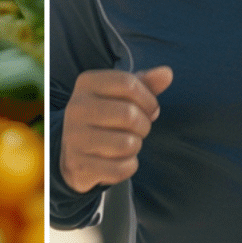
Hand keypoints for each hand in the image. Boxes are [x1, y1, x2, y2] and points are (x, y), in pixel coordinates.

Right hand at [59, 66, 172, 193]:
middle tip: (137, 130)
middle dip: (144, 126)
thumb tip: (167, 73)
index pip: (128, 83)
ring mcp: (74, 137)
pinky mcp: (78, 164)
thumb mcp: (121, 96)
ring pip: (127, 144)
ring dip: (135, 147)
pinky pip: (120, 169)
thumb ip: (145, 84)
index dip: (148, 99)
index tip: (149, 109)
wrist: (74, 152)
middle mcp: (76, 107)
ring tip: (125, 144)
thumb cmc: (105, 117)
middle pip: (129, 114)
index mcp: (86, 83)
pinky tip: (117, 160)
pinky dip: (128, 167)